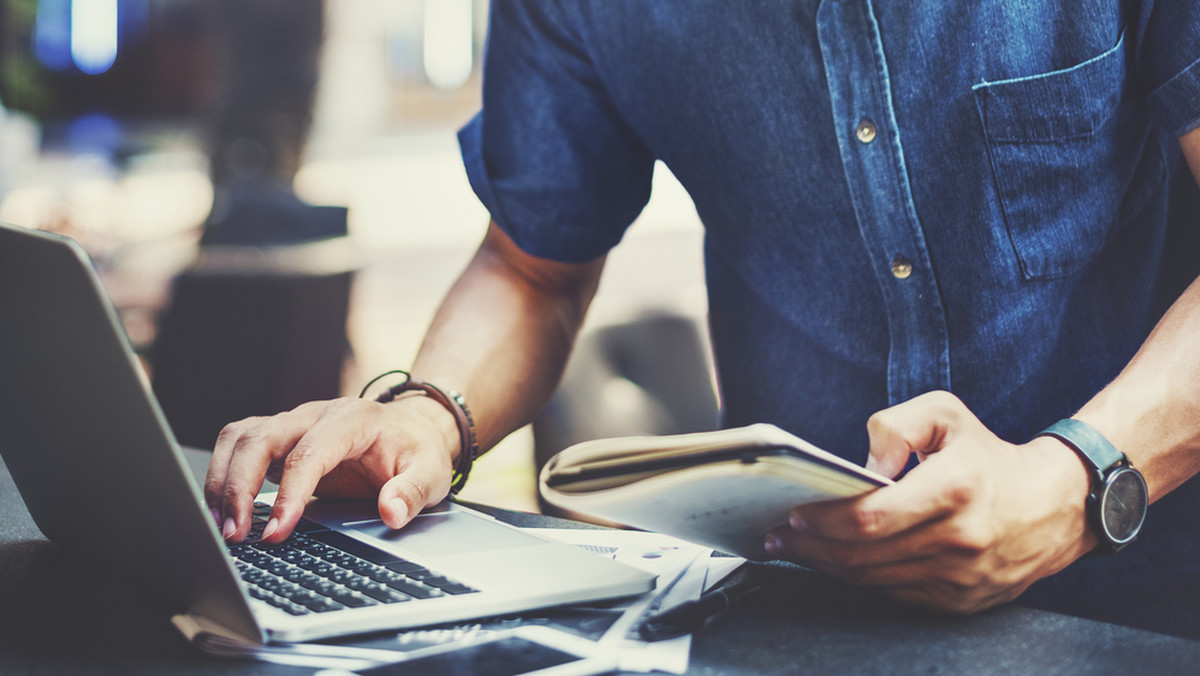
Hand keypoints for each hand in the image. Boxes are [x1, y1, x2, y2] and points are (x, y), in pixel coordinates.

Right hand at [204, 395, 458, 544]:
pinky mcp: (280, 439)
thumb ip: (413, 491)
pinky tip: (224, 511)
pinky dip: (224, 476)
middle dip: (240, 486)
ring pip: (240, 438)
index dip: (289, 493)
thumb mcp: (431, 472)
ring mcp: (293, 424)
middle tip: (236, 534)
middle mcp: (315, 415)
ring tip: (223, 527)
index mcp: (353, 419)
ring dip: (223, 481)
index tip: (277, 530)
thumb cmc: (417, 450)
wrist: (411, 430)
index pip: (309, 453)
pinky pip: (239, 447)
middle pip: (261, 438)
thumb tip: (391, 513)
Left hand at [764, 391, 1095, 613]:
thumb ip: (897, 424)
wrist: (1054, 506)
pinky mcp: (962, 601)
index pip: (870, 518)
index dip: (825, 520)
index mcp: (953, 489)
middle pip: (863, 556)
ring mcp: (962, 576)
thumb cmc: (987, 455)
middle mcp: (959, 538)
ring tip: (798, 547)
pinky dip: (863, 579)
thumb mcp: (946, 414)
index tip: (795, 512)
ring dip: (828, 565)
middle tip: (779, 535)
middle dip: (810, 546)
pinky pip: (896, 594)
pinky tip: (840, 562)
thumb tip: (864, 464)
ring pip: (874, 580)